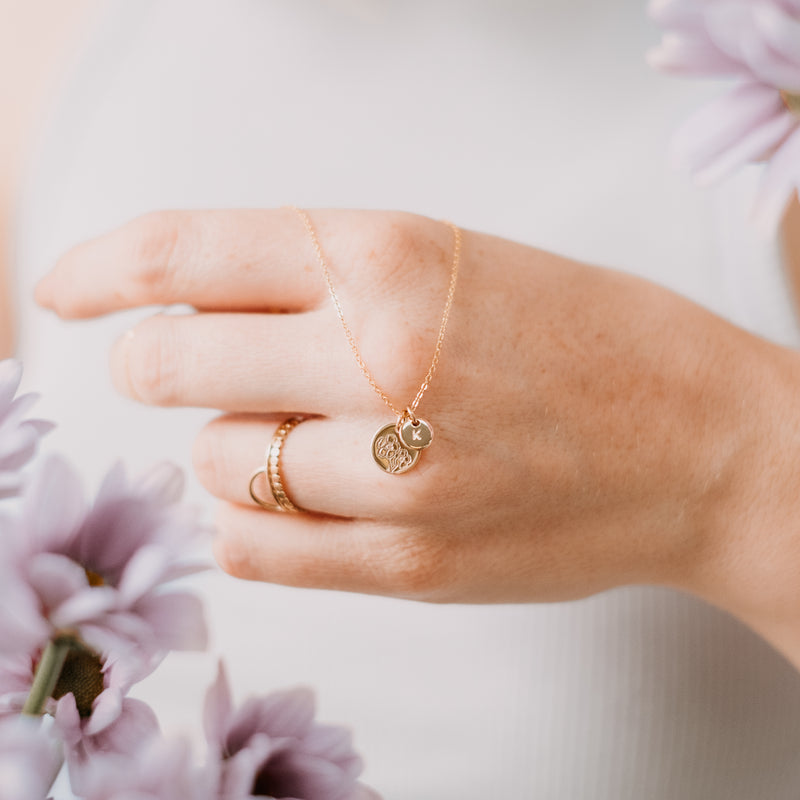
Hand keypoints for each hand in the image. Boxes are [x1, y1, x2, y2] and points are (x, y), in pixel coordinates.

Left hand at [35, 209, 799, 659]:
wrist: (698, 441)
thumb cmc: (586, 336)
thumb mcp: (454, 258)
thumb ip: (320, 278)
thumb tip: (193, 305)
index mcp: (393, 256)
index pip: (190, 253)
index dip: (105, 267)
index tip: (65, 287)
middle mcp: (385, 359)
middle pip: (171, 366)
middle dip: (159, 362)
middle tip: (189, 365)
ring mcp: (398, 475)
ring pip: (215, 464)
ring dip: (234, 446)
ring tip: (310, 436)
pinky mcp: (413, 564)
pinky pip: (254, 548)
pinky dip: (254, 520)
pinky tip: (308, 498)